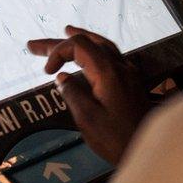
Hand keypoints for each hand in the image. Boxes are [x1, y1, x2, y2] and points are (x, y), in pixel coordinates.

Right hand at [28, 25, 149, 163]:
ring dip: (82, 39)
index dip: (57, 53)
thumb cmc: (116, 139)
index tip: (47, 72)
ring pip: (103, 46)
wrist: (149, 150)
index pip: (78, 46)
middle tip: (33, 45)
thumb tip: (62, 77)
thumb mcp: (87, 118)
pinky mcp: (131, 83)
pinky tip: (91, 55)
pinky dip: (96, 49)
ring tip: (66, 32)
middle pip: (88, 43)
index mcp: (107, 72)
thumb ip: (72, 93)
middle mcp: (119, 67)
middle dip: (59, 43)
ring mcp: (128, 73)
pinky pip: (112, 56)